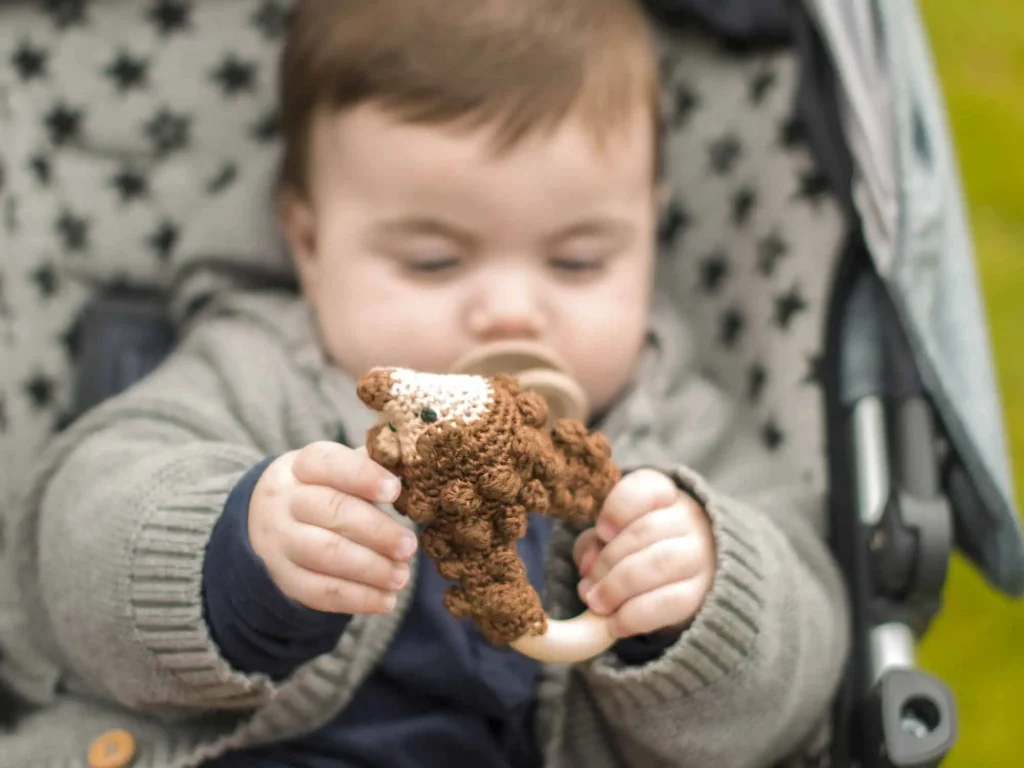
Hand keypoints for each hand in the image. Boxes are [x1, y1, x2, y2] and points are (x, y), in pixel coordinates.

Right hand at [248, 441, 417, 613]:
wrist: (270, 523)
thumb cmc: (326, 491)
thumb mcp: (341, 472)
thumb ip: (377, 468)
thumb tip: (419, 469)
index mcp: (302, 466)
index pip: (328, 463)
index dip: (363, 476)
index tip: (395, 491)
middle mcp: (285, 501)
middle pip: (331, 511)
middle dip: (376, 531)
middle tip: (409, 546)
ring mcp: (280, 541)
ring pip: (326, 554)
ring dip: (371, 568)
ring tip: (402, 576)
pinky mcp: (286, 579)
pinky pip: (321, 591)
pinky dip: (359, 599)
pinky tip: (387, 600)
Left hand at [573, 469, 715, 638]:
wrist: (683, 576)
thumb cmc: (636, 547)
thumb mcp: (611, 536)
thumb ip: (594, 543)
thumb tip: (587, 567)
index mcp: (664, 494)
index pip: (646, 489)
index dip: (619, 509)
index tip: (601, 532)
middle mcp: (689, 519)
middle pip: (645, 531)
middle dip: (607, 561)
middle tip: (586, 586)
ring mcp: (700, 555)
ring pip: (658, 563)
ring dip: (618, 587)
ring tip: (596, 604)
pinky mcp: (701, 592)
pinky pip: (670, 602)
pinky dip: (636, 615)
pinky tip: (615, 625)